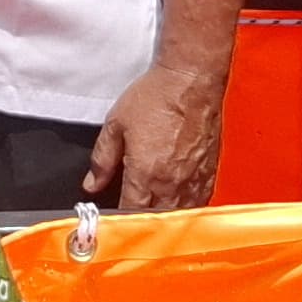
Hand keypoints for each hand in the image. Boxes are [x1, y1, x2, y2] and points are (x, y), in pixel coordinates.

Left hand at [84, 62, 224, 209]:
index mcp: (145, 175)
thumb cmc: (155, 97)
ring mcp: (193, 181)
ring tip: (154, 212)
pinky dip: (186, 207)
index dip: (120, 219)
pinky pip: (198, 203)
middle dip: (142, 221)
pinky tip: (178, 202)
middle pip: (156, 220)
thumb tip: (91, 185)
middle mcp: (172, 184)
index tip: (113, 218)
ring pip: (178, 215)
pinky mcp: (209, 173)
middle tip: (133, 216)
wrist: (191, 80)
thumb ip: (102, 159)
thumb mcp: (116, 124)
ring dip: (165, 217)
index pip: (130, 213)